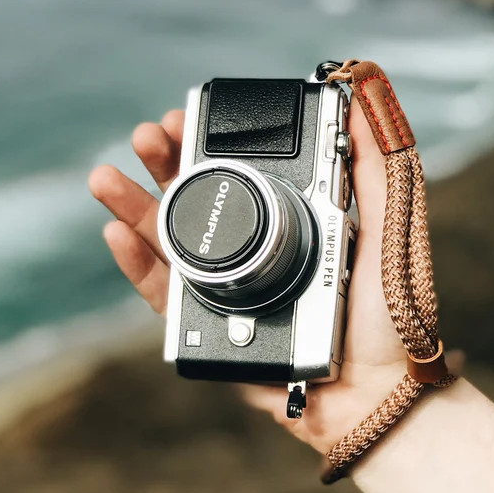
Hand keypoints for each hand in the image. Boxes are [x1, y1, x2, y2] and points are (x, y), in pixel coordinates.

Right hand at [88, 104, 406, 453]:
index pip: (236, 175)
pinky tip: (118, 234)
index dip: (205, 144)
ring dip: (134, 207)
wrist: (379, 391)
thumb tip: (361, 101)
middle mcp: (252, 253)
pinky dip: (138, 267)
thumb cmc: (388, 315)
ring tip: (106, 177)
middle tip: (146, 135)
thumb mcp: (384, 227)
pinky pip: (168, 297)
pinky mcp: (213, 332)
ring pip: (170, 243)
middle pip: (195, 201)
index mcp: (287, 224)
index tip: (185, 115)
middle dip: (165, 164)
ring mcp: (229, 292)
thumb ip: (372, 168)